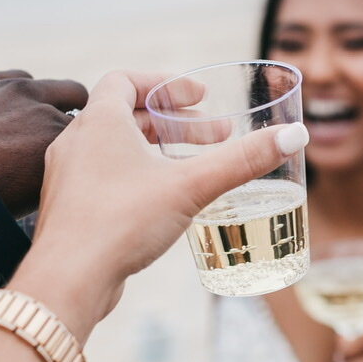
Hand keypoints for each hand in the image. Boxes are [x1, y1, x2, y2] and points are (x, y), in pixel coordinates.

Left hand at [11, 70, 307, 339]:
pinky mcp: (71, 209)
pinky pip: (106, 178)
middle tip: (214, 135)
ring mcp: (69, 177)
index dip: (165, 83)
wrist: (68, 281)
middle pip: (127, 116)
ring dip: (155, 150)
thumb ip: (243, 160)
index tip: (197, 96)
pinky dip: (137, 177)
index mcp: (99, 122)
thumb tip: (294, 135)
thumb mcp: (191, 186)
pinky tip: (163, 203)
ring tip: (194, 167)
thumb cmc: (121, 223)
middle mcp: (77, 142)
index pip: (125, 80)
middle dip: (174, 122)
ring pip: (115, 149)